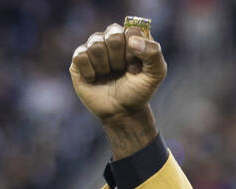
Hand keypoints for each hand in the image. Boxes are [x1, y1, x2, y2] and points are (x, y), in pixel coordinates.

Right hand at [70, 22, 166, 155]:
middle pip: (113, 36)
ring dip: (106, 67)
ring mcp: (94, 46)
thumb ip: (153, 54)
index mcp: (131, 36)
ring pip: (96, 45)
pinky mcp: (79, 58)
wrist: (121, 111)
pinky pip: (81, 56)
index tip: (136, 66)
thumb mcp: (155, 74)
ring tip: (109, 75)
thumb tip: (133, 40)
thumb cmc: (138, 91)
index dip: (135, 52)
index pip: (132, 31)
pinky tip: (95, 78)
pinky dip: (91, 72)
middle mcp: (111, 37)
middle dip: (120, 59)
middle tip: (122, 70)